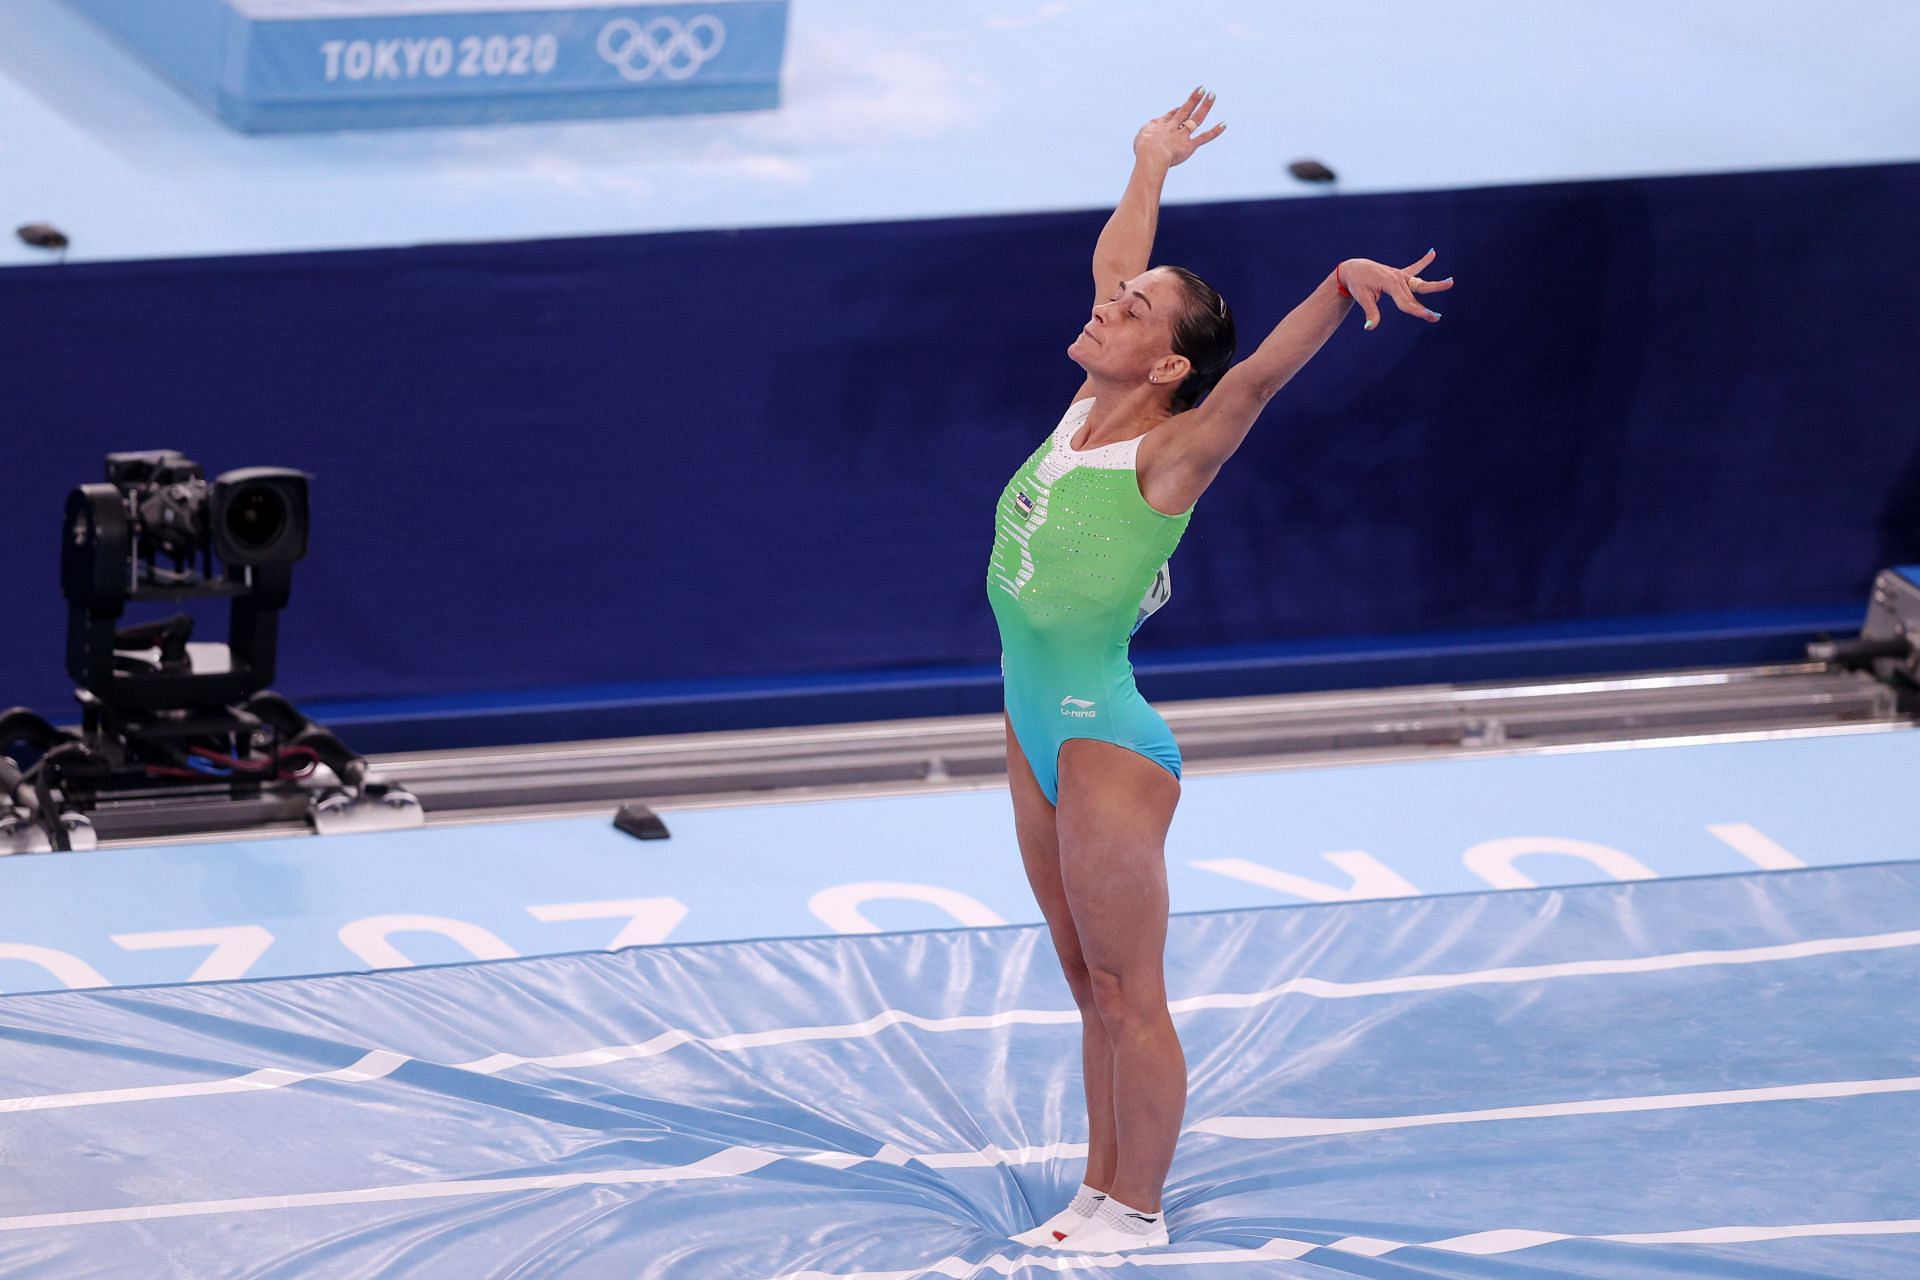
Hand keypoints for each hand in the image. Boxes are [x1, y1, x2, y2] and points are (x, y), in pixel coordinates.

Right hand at [1134, 87, 1225, 168]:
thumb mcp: (1141, 137)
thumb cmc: (1143, 148)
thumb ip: (1146, 133)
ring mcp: (1182, 135)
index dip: (1177, 111)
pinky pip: (1204, 138)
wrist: (1151, 154)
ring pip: (1196, 119)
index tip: (1182, 108)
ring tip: (1212, 95)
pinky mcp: (1189, 146)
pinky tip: (1224, 124)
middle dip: (1194, 99)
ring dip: (1205, 106)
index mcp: (1160, 125)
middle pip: (1186, 110)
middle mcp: (1173, 127)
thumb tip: (1149, 134)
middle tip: (1202, 89)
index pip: (1172, 115)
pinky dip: (1215, 131)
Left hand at [1338, 250, 1453, 330]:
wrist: (1354, 269)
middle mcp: (1398, 278)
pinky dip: (1424, 261)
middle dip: (1423, 309)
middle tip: (1436, 317)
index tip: (1429, 316)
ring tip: (1451, 282)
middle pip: (1413, 298)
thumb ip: (1370, 312)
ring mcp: (1401, 275)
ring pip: (1420, 284)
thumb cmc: (1357, 284)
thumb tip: (1369, 328)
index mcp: (1390, 283)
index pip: (1405, 302)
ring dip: (1435, 285)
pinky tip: (1432, 253)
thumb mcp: (1362, 298)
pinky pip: (1415, 268)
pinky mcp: (1400, 274)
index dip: (1417, 311)